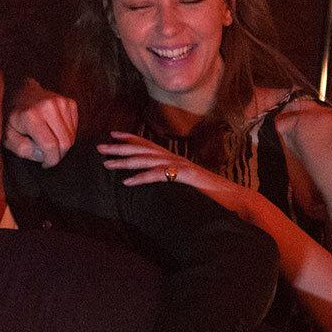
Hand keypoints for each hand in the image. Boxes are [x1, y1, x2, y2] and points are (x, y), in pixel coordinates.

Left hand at [4, 79, 77, 166]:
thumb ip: (23, 149)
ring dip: (62, 145)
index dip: (50, 160)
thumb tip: (42, 155)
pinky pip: (75, 128)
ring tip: (50, 142)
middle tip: (49, 156)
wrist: (21, 93)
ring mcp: (61, 103)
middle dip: (58, 155)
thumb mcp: (8, 136)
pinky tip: (55, 132)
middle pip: (65, 142)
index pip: (50, 146)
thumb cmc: (14, 118)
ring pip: (72, 137)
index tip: (45, 163)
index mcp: (31, 116)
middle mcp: (48, 107)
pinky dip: (67, 135)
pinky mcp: (70, 103)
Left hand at [97, 132, 260, 220]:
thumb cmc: (209, 192)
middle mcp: (175, 157)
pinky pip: (159, 176)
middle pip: (142, 149)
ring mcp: (181, 165)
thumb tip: (158, 176)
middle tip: (99, 148)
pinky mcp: (185, 176)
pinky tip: (127, 182)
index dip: (129, 137)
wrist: (233, 197)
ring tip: (107, 164)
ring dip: (125, 162)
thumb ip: (171, 176)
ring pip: (147, 160)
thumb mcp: (185, 182)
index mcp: (174, 157)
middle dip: (119, 148)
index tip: (111, 134)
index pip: (148, 143)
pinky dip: (142, 178)